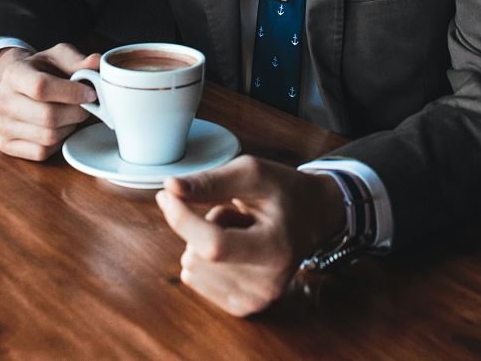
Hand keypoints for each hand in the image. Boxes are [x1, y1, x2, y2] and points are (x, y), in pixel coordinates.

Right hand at [0, 43, 99, 160]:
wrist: (19, 84)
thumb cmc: (44, 70)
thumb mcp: (59, 57)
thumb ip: (79, 60)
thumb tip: (97, 61)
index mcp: (14, 73)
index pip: (42, 87)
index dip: (72, 93)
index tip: (91, 93)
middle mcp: (2, 100)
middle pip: (49, 116)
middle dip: (77, 112)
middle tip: (86, 106)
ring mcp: (1, 125)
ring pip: (49, 136)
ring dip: (69, 127)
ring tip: (71, 114)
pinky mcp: (6, 144)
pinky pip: (42, 151)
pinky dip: (58, 142)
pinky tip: (59, 128)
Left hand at [156, 155, 344, 316]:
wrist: (313, 216)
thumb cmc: (283, 190)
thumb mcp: (252, 173)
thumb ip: (211, 181)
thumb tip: (169, 188)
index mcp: (276, 249)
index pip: (213, 244)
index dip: (182, 219)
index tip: (167, 195)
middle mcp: (267, 284)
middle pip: (197, 255)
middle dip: (204, 224)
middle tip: (238, 215)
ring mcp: (255, 300)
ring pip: (192, 266)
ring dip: (205, 241)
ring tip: (239, 229)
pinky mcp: (243, 307)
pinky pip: (195, 279)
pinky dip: (206, 258)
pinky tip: (235, 247)